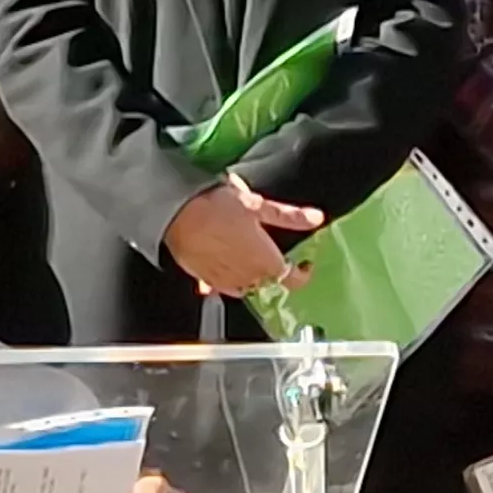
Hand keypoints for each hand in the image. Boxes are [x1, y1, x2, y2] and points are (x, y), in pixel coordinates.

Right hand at [164, 177, 323, 298]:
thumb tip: (316, 218)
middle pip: (268, 283)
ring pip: (245, 287)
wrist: (177, 212)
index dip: (302, 274)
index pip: (292, 279)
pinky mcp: (204, 279)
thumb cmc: (217, 206)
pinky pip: (220, 287)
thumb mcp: (258, 205)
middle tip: (271, 255)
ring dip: (251, 278)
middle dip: (274, 272)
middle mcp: (247, 277)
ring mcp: (225, 281)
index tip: (304, 264)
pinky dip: (224, 281)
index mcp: (266, 261)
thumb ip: (289, 217)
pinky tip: (221, 268)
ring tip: (247, 259)